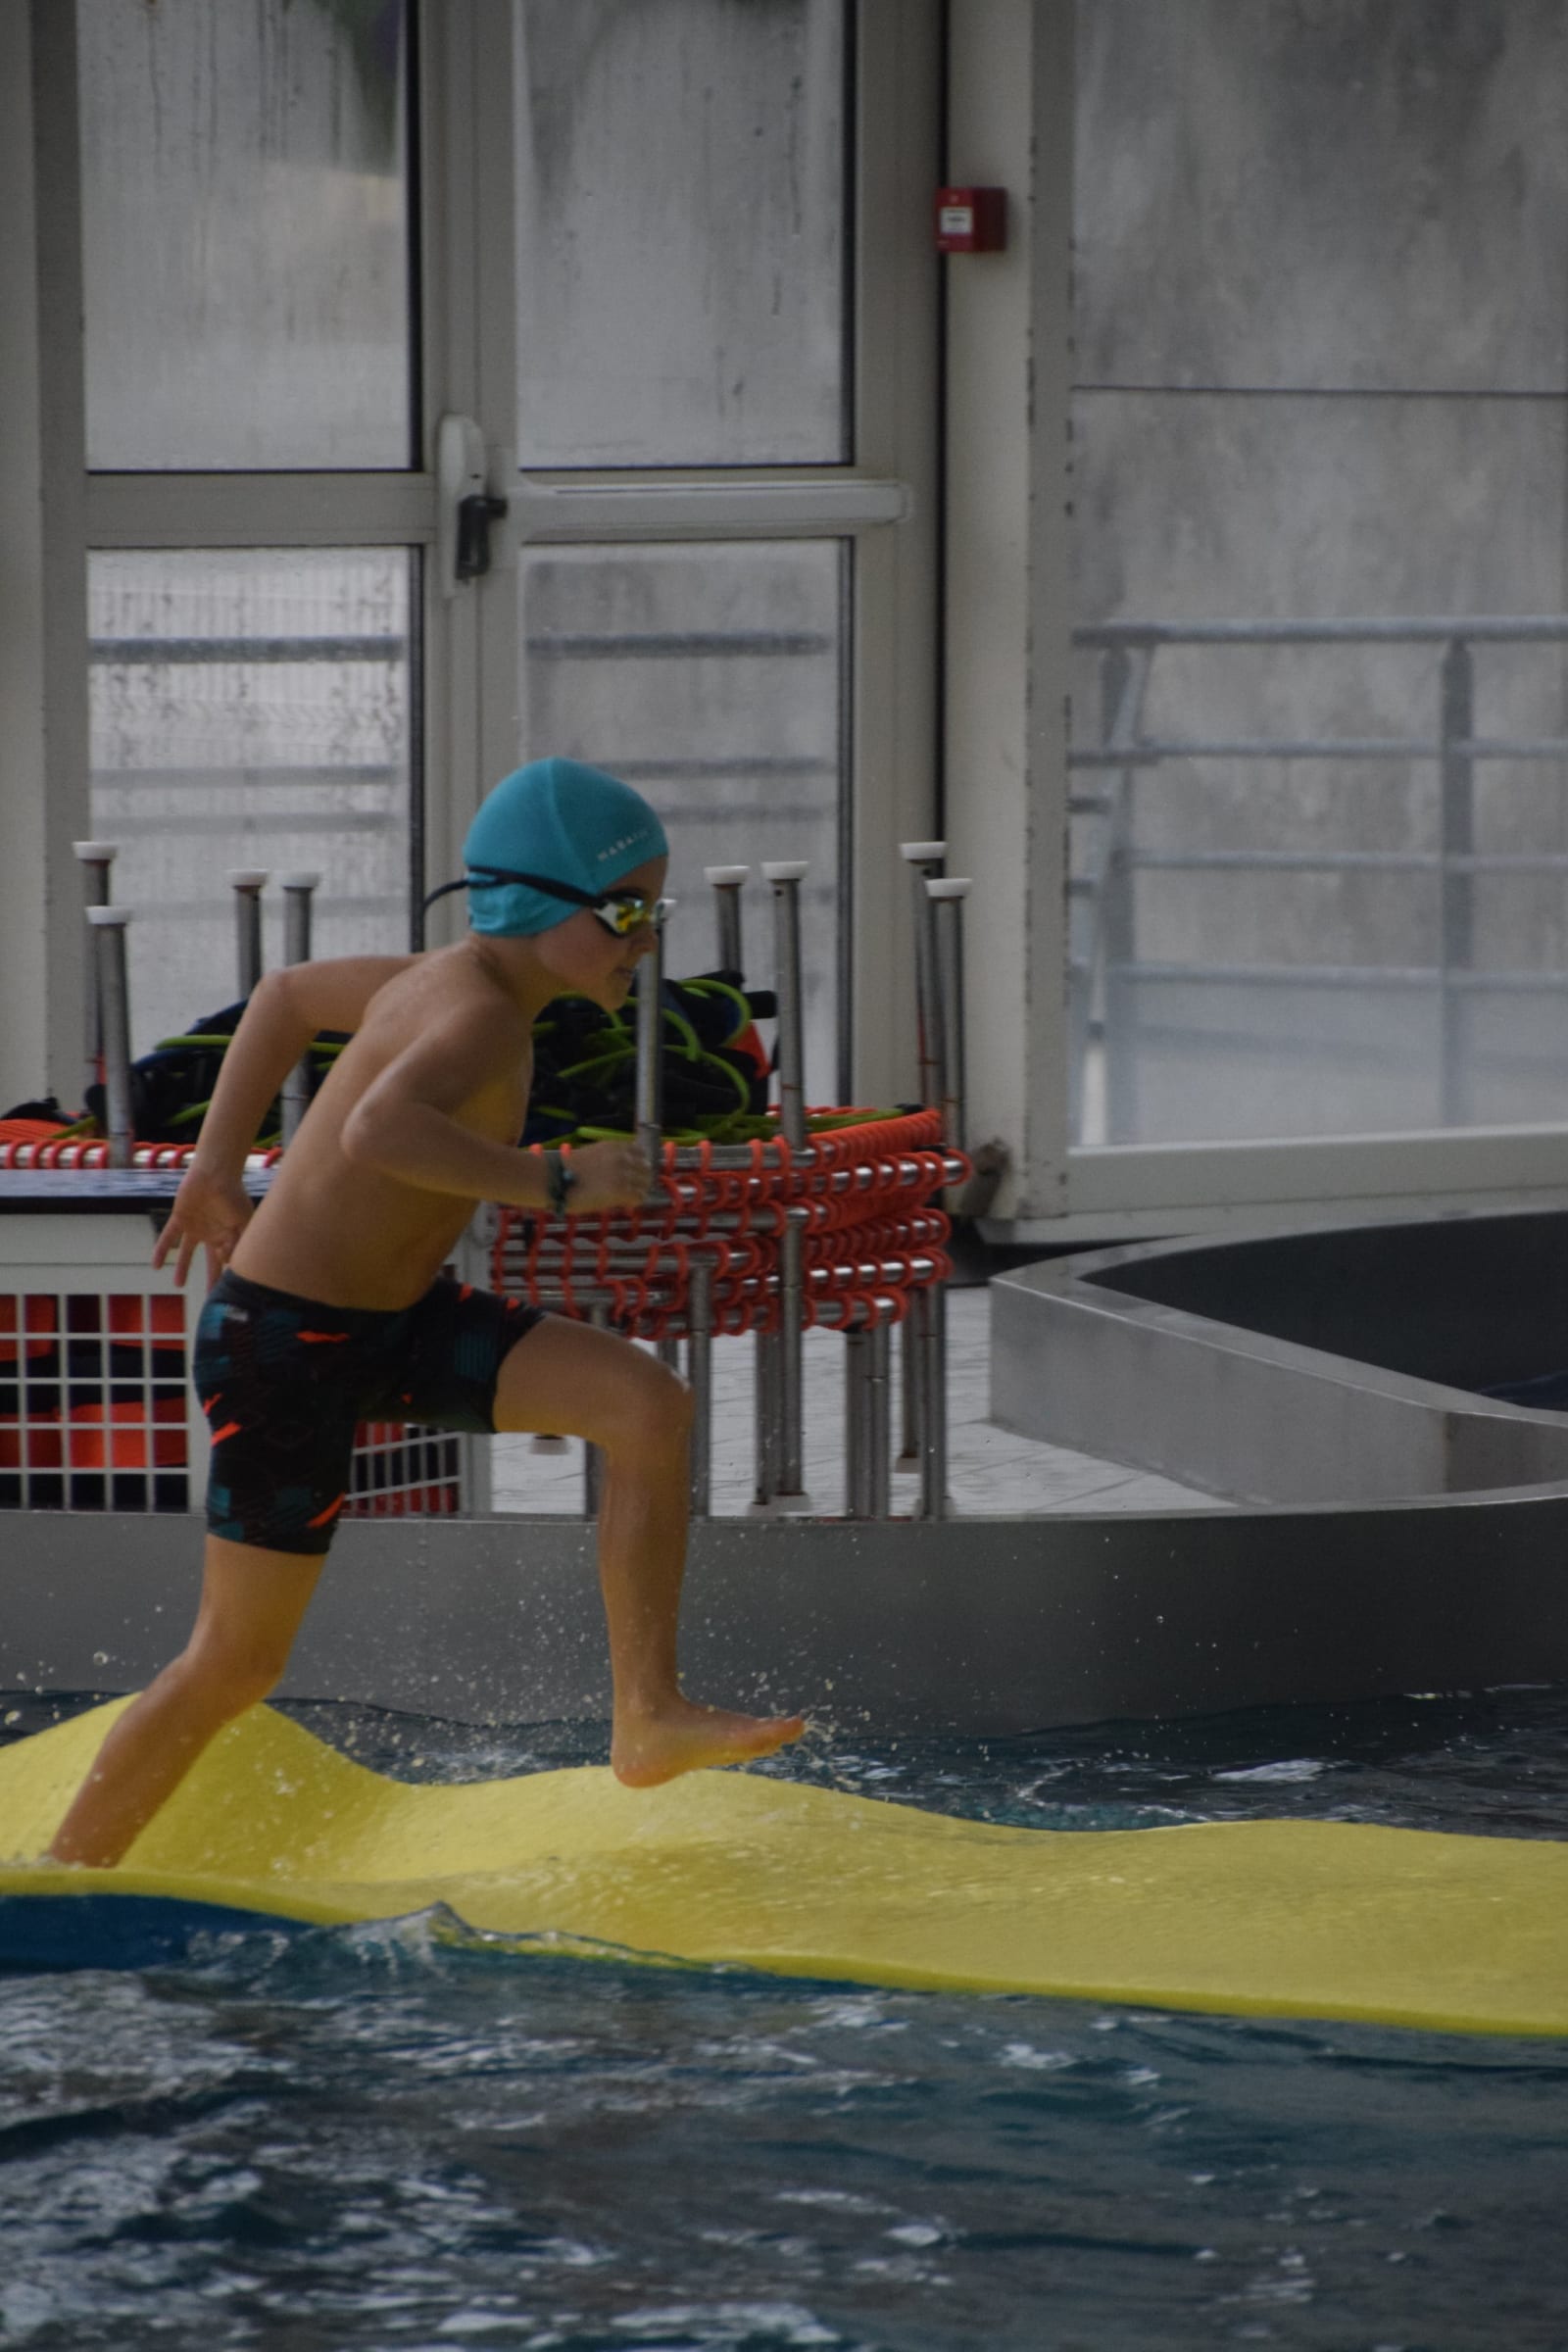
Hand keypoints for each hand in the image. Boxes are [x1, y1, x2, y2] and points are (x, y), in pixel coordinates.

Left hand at [152, 1163, 253, 1287]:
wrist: (215, 1173)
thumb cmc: (234, 1195)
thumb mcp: (243, 1221)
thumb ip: (241, 1242)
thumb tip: (232, 1264)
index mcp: (228, 1235)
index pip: (227, 1259)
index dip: (227, 1266)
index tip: (227, 1266)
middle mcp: (211, 1234)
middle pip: (210, 1262)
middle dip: (211, 1279)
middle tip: (210, 1297)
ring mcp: (195, 1227)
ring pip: (186, 1253)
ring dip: (182, 1268)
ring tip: (178, 1285)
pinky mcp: (180, 1219)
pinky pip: (168, 1237)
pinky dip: (160, 1251)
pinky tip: (155, 1266)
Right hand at [558, 1137, 652, 1214]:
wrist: (555, 1180)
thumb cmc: (567, 1169)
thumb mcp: (592, 1155)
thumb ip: (610, 1159)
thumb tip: (622, 1170)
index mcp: (614, 1146)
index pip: (640, 1152)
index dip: (640, 1164)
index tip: (636, 1173)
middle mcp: (622, 1157)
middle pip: (646, 1168)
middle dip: (642, 1179)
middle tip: (635, 1189)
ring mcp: (623, 1174)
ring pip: (644, 1184)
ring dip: (639, 1191)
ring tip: (630, 1199)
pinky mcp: (621, 1191)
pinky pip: (638, 1197)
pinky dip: (634, 1202)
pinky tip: (627, 1205)